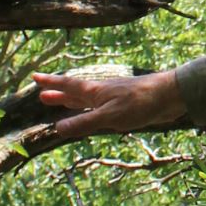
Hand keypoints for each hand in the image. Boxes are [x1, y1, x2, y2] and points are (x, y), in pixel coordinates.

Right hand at [31, 68, 183, 142]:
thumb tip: (57, 128)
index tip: (34, 76)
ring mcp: (113, 98)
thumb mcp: (109, 116)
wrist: (170, 96)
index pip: (67, 85)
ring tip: (60, 102)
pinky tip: (93, 113)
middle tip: (42, 95)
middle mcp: (102, 92)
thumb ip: (84, 122)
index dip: (51, 83)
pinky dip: (90, 109)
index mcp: (95, 91)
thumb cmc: (140, 103)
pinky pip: (100, 108)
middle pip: (75, 92)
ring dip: (72, 101)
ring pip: (87, 99)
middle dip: (58, 94)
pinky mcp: (125, 106)